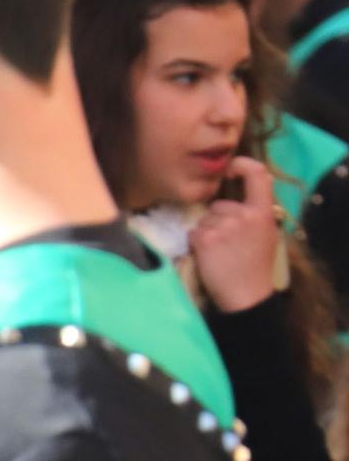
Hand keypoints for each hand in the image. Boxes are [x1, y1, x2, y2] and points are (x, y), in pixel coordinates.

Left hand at [190, 157, 280, 313]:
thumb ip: (255, 212)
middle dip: (218, 220)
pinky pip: (193, 232)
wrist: (247, 295)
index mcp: (264, 212)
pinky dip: (196, 243)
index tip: (230, 170)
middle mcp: (244, 215)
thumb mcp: (266, 234)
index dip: (241, 165)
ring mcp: (223, 226)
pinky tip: (210, 257)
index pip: (258, 174)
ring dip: (206, 233)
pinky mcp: (204, 238)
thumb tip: (239, 194)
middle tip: (228, 244)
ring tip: (220, 252)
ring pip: (204, 220)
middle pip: (219, 205)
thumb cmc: (255, 266)